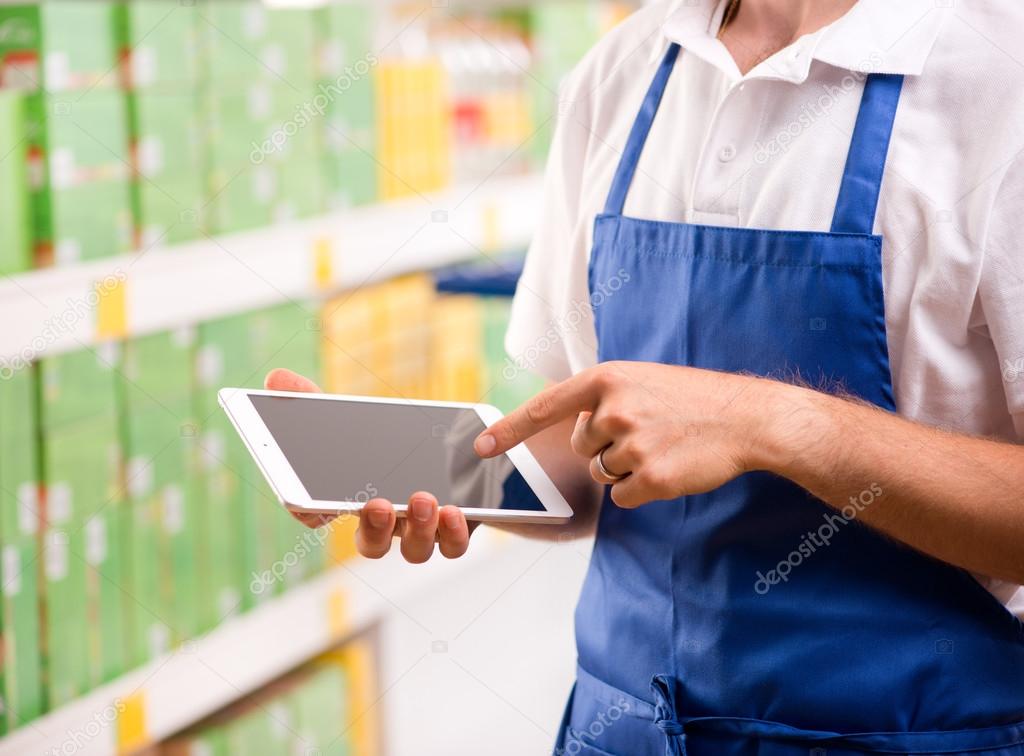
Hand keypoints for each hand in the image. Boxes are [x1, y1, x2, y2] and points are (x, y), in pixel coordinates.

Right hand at [263, 369, 475, 560]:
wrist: (454, 450)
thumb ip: (311, 400)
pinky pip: (452, 545)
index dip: (309, 514)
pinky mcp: (455, 528)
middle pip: (370, 544)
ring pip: (414, 548)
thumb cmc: (385, 439)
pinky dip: (452, 533)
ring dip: (418, 528)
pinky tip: (453, 509)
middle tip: (375, 504)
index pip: (319, 516)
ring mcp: (419, 529)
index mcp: (351, 498)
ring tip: (423, 498)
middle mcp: (384, 523)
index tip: (306, 503)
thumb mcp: (350, 416)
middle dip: (372, 527)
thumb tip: (275, 378)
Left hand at [474, 361, 776, 507]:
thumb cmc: (690, 399)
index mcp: (607, 379)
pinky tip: (669, 468)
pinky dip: (641, 490)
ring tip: (663, 445)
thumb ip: (602, 398)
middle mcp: (614, 409)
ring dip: (627, 468)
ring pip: (603, 473)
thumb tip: (570, 429)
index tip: (481, 446)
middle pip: (582, 448)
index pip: (544, 407)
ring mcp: (633, 444)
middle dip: (606, 447)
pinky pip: (623, 496)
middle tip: (646, 432)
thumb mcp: (640, 380)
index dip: (509, 429)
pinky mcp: (652, 477)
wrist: (745, 418)